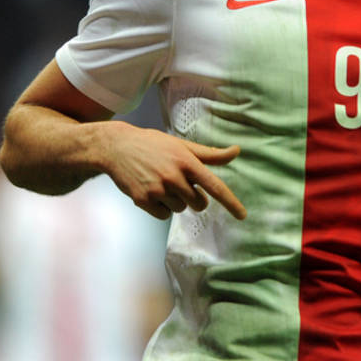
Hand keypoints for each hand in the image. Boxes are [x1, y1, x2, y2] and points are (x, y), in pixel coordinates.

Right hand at [100, 123, 245, 219]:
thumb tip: (236, 151)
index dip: (230, 202)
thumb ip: (210, 154)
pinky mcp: (142, 200)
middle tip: (179, 182)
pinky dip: (161, 208)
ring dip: (175, 201)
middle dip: (194, 197)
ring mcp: (157, 189)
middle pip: (199, 204)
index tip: (243, 215)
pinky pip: (164, 215)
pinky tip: (151, 191)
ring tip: (161, 182)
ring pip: (180, 209)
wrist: (117, 147)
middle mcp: (174, 176)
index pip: (215, 186)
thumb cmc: (154, 145)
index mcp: (187, 162)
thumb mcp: (182, 146)